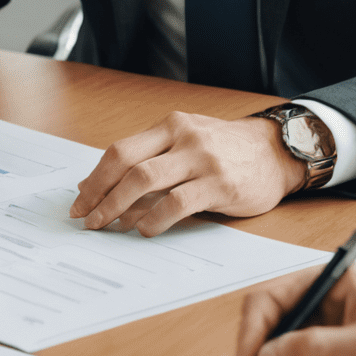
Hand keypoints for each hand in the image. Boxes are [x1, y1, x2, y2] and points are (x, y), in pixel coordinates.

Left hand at [69, 113, 301, 235]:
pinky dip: (155, 218)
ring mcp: (202, 159)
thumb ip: (147, 159)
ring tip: (108, 225)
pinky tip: (145, 229)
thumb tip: (97, 186)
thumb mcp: (185, 143)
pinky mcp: (220, 184)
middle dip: (100, 193)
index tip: (79, 201)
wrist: (276, 152)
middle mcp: (182, 137)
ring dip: (119, 206)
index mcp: (169, 126)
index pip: (120, 151)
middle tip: (86, 218)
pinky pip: (178, 202)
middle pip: (127, 163)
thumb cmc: (225, 150)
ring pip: (146, 180)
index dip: (95, 178)